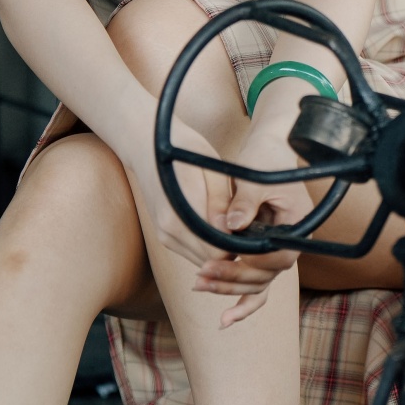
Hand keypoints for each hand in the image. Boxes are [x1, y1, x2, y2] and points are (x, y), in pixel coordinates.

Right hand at [119, 117, 297, 325]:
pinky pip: (193, 251)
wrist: (147, 145)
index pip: (218, 250)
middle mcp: (169, 230)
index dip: (240, 248)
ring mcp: (165, 235)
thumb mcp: (210, 170)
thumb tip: (231, 231)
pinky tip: (222, 228)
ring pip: (202, 259)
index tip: (257, 236)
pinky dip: (209, 246)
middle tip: (254, 235)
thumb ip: (220, 203)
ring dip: (221, 251)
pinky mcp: (165, 235)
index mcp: (181, 212)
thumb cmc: (184, 150)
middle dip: (233, 253)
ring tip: (240, 229)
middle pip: (211, 259)